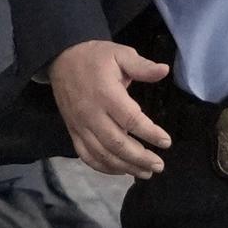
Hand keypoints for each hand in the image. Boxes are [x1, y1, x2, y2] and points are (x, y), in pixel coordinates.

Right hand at [47, 41, 172, 177]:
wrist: (62, 60)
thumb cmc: (95, 57)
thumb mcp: (120, 54)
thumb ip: (142, 66)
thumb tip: (164, 71)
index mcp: (106, 94)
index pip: (130, 120)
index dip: (149, 133)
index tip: (166, 142)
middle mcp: (92, 115)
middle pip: (117, 143)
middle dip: (139, 157)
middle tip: (159, 165)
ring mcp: (80, 126)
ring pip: (102, 154)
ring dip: (124, 167)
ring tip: (145, 173)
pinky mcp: (73, 133)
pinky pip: (87, 156)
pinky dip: (104, 167)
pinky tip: (120, 171)